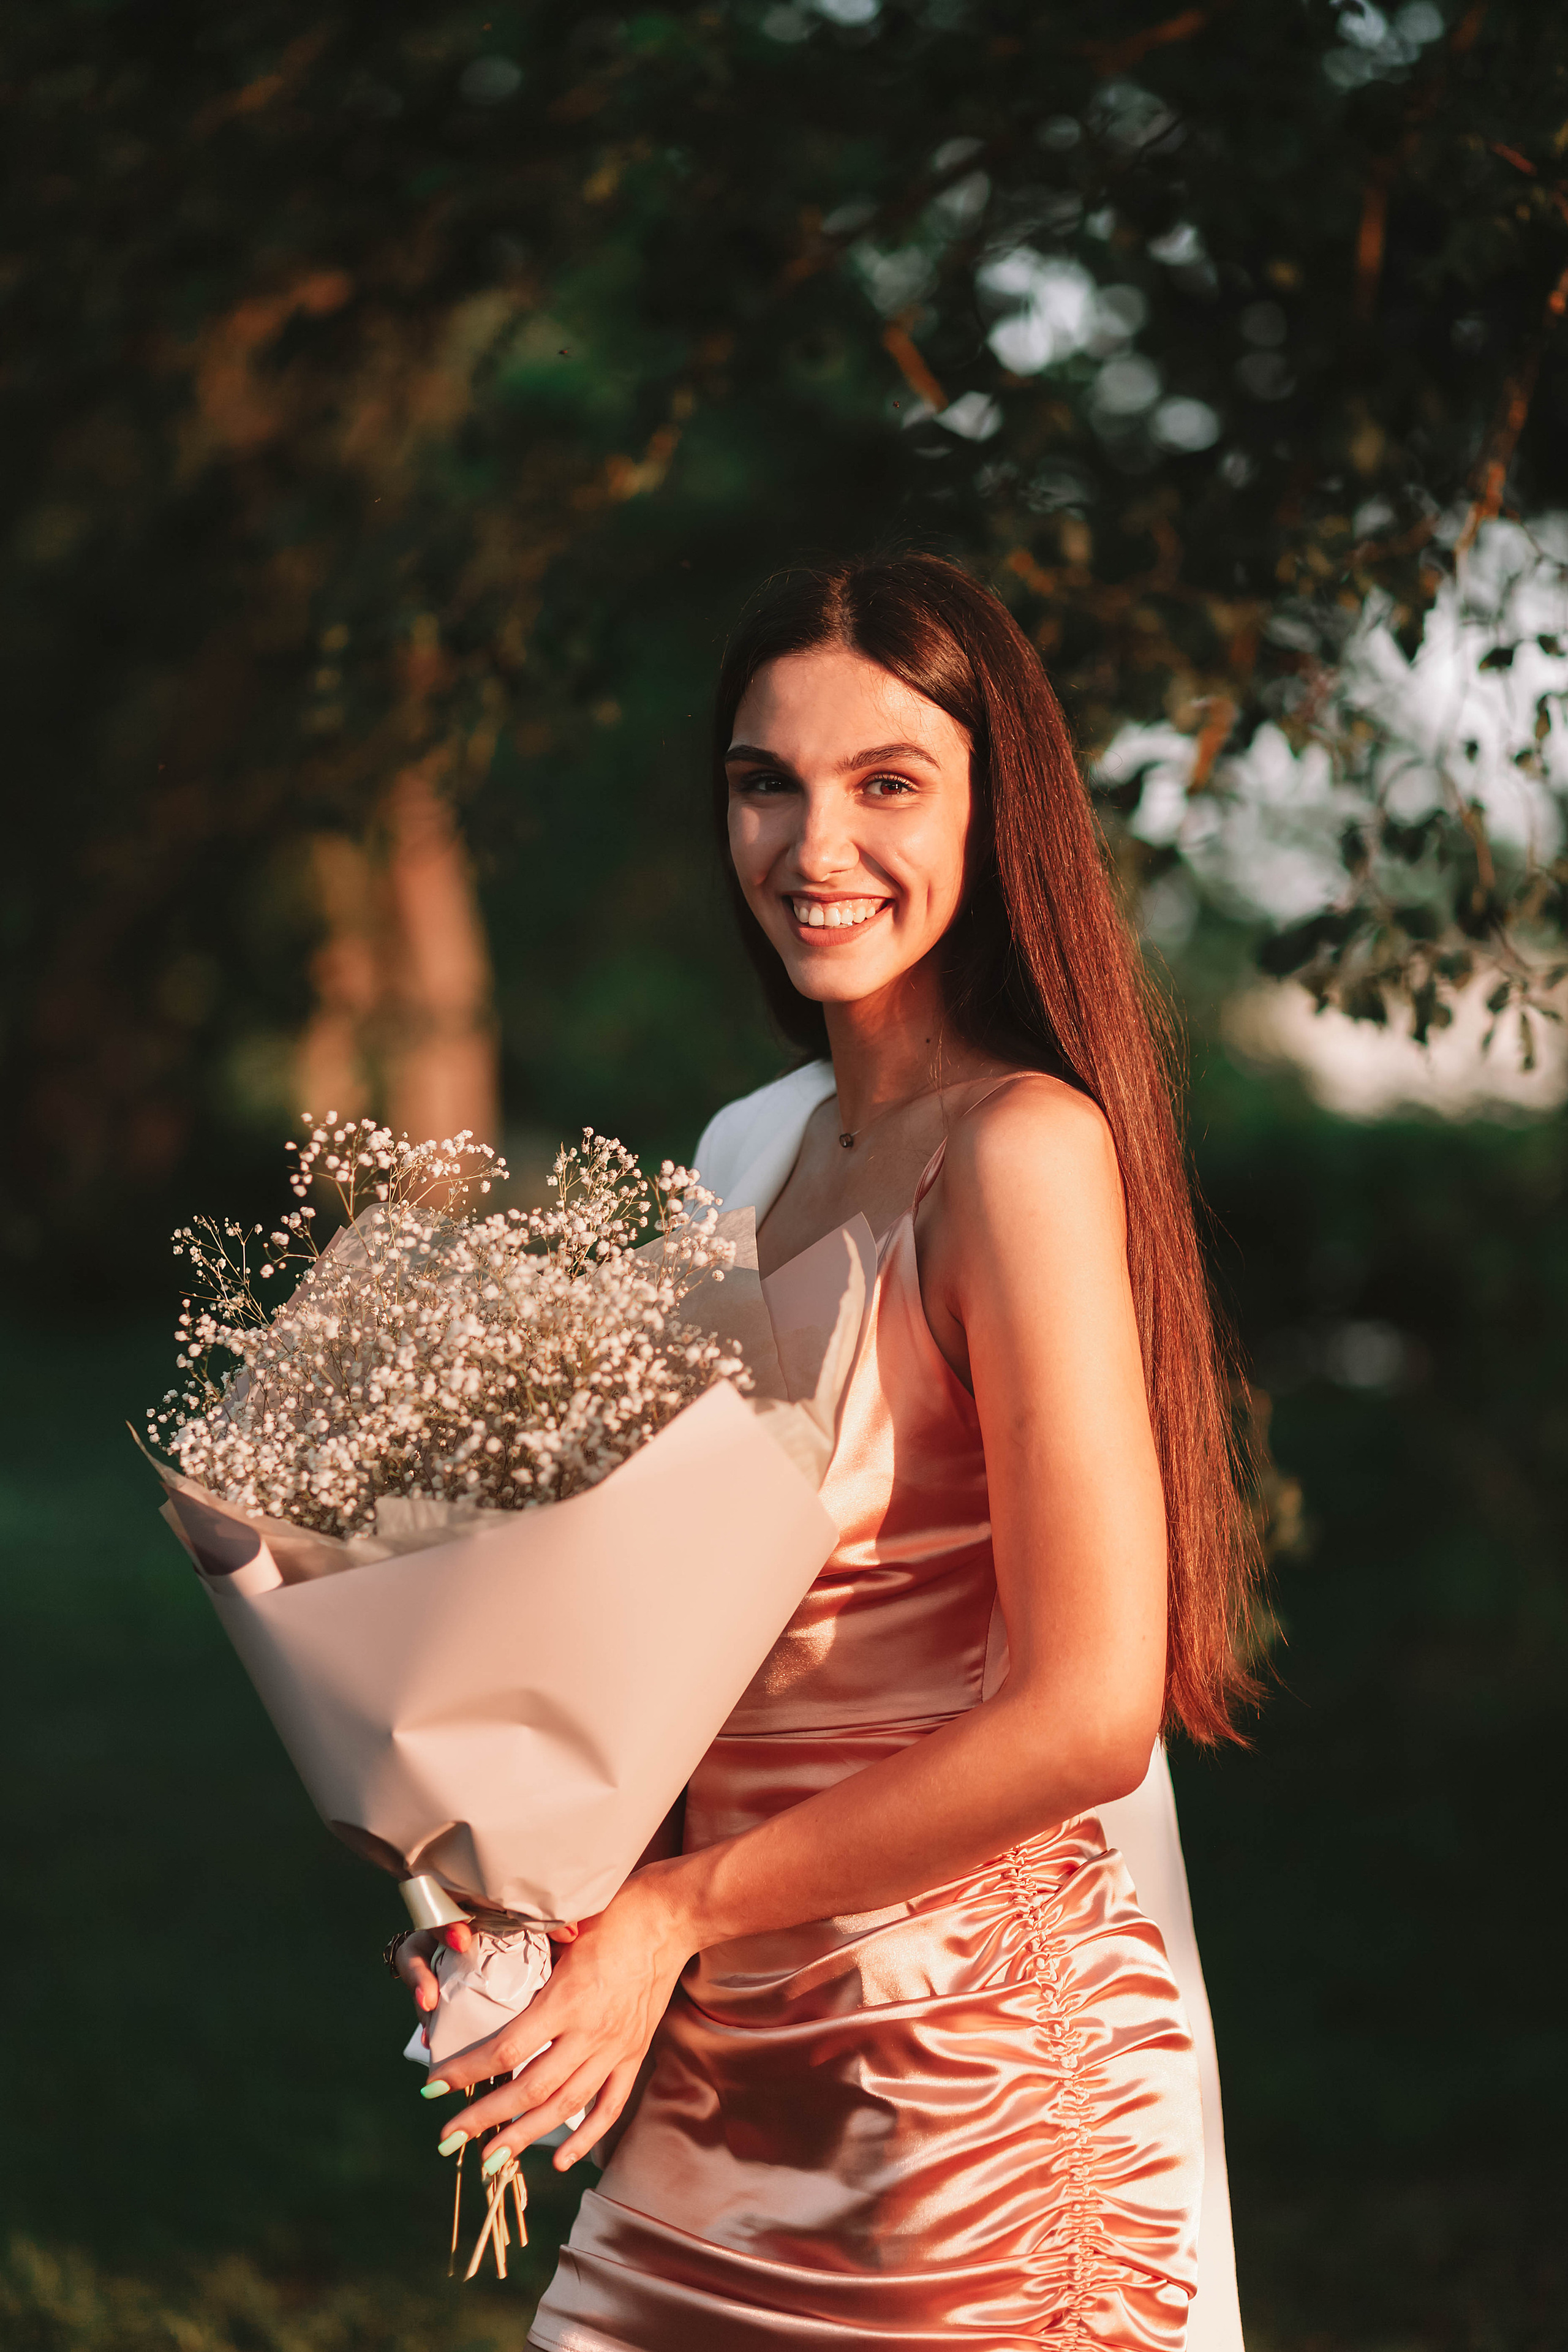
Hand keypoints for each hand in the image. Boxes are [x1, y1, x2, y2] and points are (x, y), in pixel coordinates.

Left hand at [422, 1863, 694, 2173]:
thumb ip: (528, 1959)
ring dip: (524, 2136)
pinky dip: (585, 2138)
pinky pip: (610, 2105)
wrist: (670, 1916)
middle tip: (447, 2140)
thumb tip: (484, 1981)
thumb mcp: (562, 1929)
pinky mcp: (635, 2053)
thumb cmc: (614, 1912)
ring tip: (490, 2160)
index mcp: (567, 1998)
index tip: (433, 2087)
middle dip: (485, 2117)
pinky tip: (560, 2161)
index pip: (507, 2049)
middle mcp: (591, 2031)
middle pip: (531, 2088)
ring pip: (566, 2105)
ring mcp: (616, 2048)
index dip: (466, 2072)